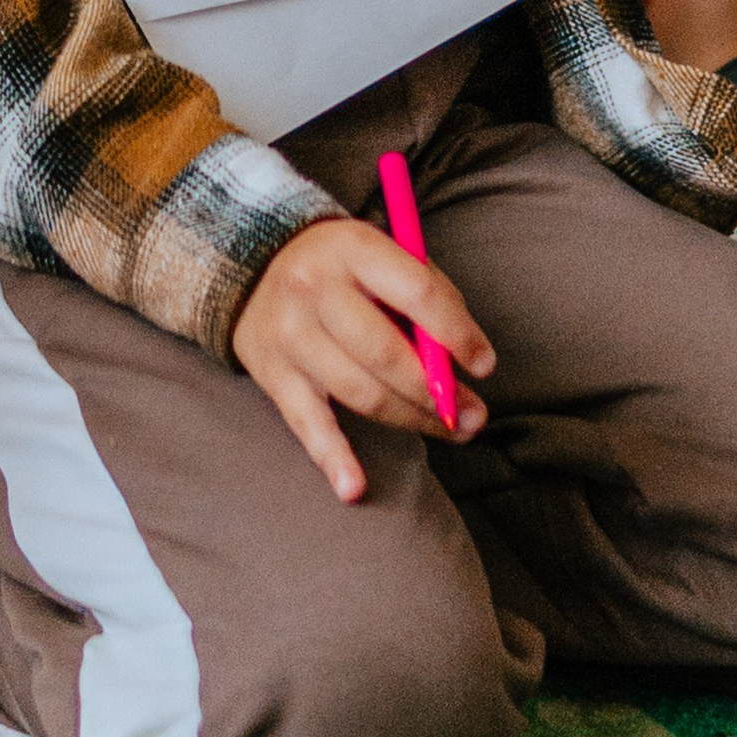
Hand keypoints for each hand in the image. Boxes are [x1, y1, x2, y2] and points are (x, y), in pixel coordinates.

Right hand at [231, 215, 491, 503]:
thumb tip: (462, 359)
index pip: (415, 292)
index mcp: (354, 249)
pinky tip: (354, 488)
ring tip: (449, 431)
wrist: (253, 263)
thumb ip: (426, 295)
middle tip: (473, 415)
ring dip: (410, 420)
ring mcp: (291, 334)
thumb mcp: (383, 254)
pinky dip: (332, 458)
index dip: (456, 332)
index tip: (484, 365)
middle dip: (436, 390)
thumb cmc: (344, 266)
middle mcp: (316, 289)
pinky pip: (306, 423)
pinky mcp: (273, 374)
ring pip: (357, 391)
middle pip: (383, 351)